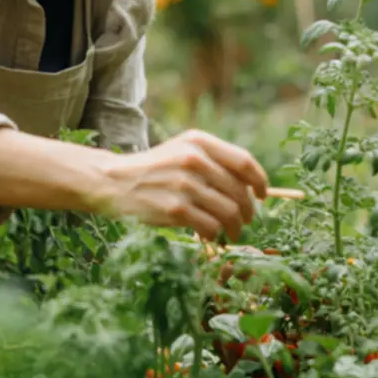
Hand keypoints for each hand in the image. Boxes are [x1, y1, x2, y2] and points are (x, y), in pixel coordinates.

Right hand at [92, 129, 268, 241]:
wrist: (114, 181)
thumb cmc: (156, 168)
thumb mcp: (183, 150)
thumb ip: (215, 161)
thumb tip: (253, 187)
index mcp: (198, 142)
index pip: (244, 162)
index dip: (260, 182)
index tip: (262, 195)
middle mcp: (193, 159)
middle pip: (239, 191)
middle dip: (248, 211)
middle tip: (247, 221)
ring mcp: (184, 184)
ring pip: (229, 212)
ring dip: (236, 227)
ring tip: (233, 232)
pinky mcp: (174, 208)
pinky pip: (210, 227)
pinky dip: (215, 235)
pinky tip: (210, 235)